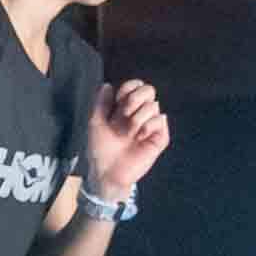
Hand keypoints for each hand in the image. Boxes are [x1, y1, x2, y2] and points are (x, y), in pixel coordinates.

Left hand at [86, 78, 170, 198]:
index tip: (118, 100)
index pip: (135, 86)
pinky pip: (160, 120)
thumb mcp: (96, 123)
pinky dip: (148, 126)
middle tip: (123, 115)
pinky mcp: (160, 137)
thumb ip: (101, 103)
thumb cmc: (100, 148)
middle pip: (148, 90)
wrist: (107, 171)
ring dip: (137, 118)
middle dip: (134, 99)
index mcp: (125, 107)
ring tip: (128, 133)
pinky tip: (139, 137)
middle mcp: (140, 113)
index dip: (129, 88)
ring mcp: (151, 124)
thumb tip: (107, 85)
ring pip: (153, 105)